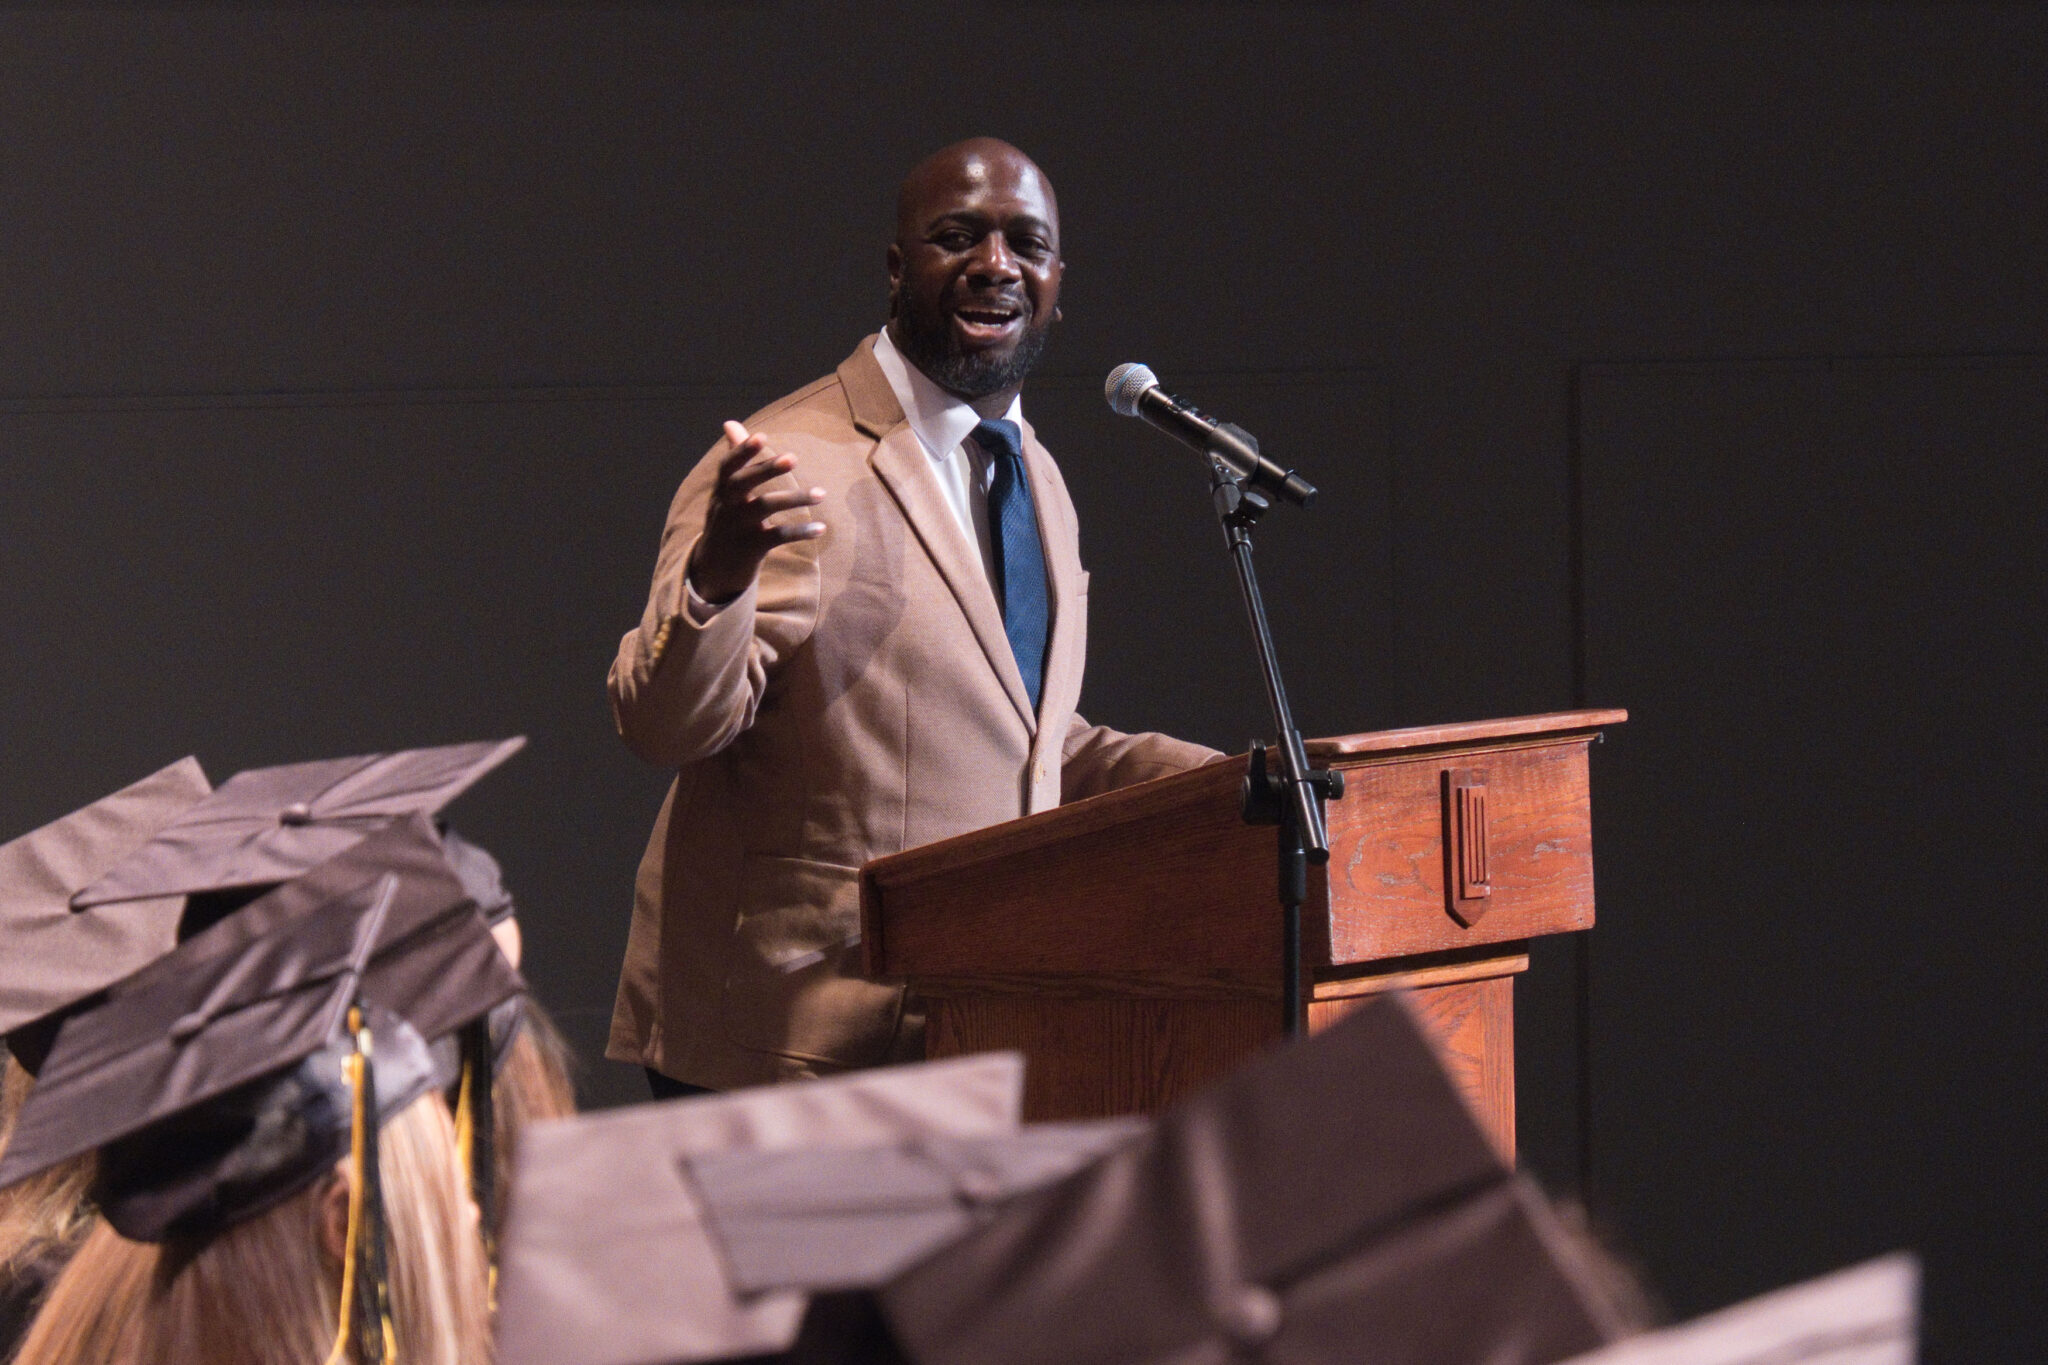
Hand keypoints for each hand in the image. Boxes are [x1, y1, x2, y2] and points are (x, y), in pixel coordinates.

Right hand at [687, 420, 826, 603]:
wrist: (715, 568)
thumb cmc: (727, 519)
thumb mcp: (726, 491)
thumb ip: (735, 458)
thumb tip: (730, 422)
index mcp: (722, 490)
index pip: (729, 466)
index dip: (742, 451)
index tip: (762, 436)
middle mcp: (728, 506)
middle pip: (744, 483)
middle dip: (767, 469)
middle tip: (794, 457)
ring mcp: (739, 528)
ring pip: (765, 507)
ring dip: (795, 498)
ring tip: (821, 493)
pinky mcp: (752, 548)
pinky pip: (778, 536)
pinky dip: (800, 532)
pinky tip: (821, 528)